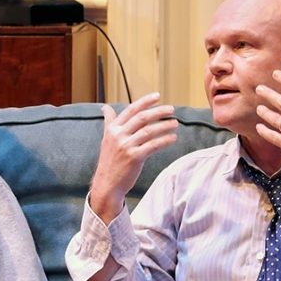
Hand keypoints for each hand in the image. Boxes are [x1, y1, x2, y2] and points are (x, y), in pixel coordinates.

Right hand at [89, 93, 178, 222]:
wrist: (107, 184)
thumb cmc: (110, 161)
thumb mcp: (106, 139)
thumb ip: (109, 122)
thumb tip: (105, 107)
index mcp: (112, 129)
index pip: (131, 110)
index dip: (145, 102)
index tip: (157, 96)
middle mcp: (118, 135)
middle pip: (142, 118)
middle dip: (158, 112)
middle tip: (171, 109)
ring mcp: (126, 146)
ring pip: (149, 131)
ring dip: (164, 126)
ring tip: (175, 124)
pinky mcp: (134, 158)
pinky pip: (153, 145)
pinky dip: (164, 140)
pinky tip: (173, 138)